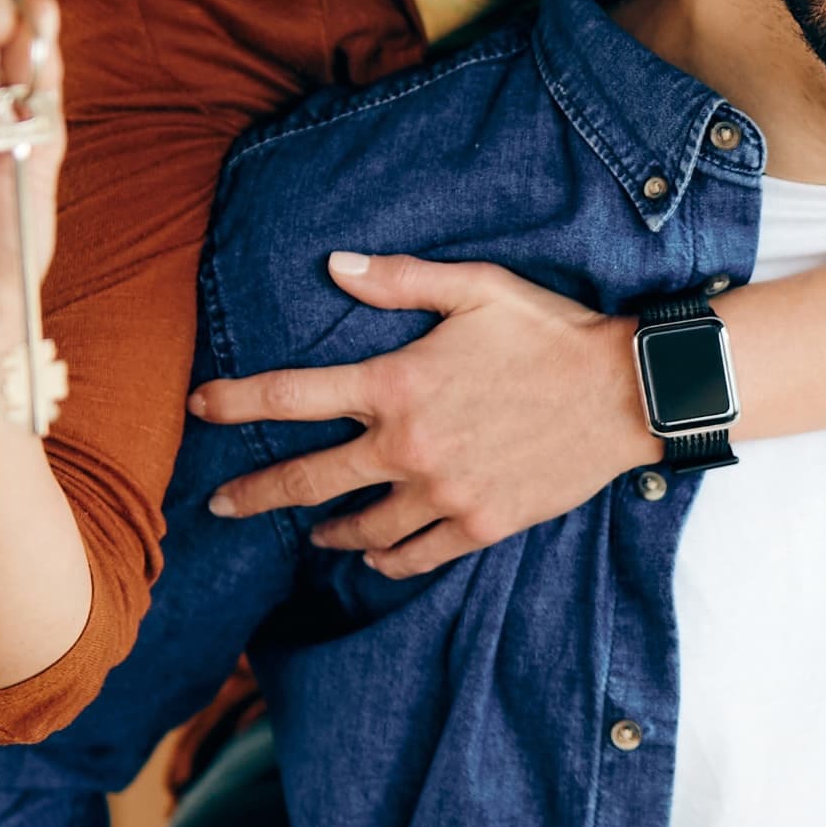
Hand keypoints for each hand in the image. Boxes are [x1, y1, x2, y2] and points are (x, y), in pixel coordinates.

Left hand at [190, 256, 645, 577]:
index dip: (235, 403)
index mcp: (396, 384)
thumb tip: (333, 265)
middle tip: (220, 506)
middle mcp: (408, 446)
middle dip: (254, 494)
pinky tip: (378, 558)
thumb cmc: (553, 332)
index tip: (200, 408)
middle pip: (307, 481)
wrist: (625, 393)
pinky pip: (416, 555)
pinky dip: (388, 560)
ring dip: (326, 532)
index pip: (290, 396)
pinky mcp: (480, 523)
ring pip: (360, 527)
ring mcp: (443, 491)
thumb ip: (400, 279)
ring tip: (312, 534)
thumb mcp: (478, 288)